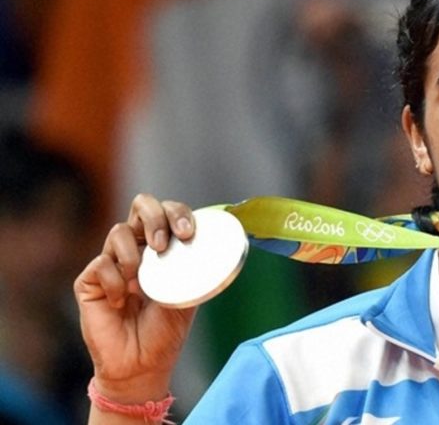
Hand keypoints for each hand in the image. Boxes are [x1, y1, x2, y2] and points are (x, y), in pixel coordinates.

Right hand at [74, 194, 197, 401]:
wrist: (142, 365)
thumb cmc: (166, 331)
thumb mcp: (190, 295)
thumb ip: (196, 269)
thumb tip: (215, 246)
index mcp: (162, 248)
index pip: (167, 212)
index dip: (178, 213)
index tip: (188, 233)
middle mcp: (137, 248)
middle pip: (141, 205)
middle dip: (154, 218)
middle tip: (163, 245)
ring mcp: (112, 262)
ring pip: (118, 232)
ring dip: (134, 255)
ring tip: (140, 284)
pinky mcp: (89, 281)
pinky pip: (100, 264)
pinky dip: (115, 282)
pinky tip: (121, 303)